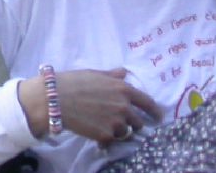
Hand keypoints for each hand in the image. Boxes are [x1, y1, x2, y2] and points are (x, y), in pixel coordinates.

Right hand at [19, 67, 159, 144]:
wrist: (56, 99)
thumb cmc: (74, 82)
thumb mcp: (96, 74)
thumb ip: (113, 76)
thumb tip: (124, 73)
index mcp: (124, 89)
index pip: (147, 103)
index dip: (155, 111)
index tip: (158, 117)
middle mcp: (124, 107)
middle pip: (138, 122)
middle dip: (132, 123)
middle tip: (120, 122)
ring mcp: (116, 123)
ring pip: (125, 133)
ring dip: (118, 131)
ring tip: (104, 126)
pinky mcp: (106, 136)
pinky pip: (111, 141)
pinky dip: (105, 139)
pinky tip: (95, 133)